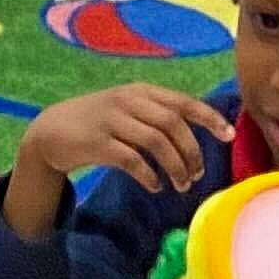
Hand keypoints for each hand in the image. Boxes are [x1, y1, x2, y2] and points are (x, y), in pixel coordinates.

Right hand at [20, 85, 232, 196]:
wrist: (51, 131)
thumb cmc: (97, 123)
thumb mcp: (127, 109)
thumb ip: (156, 116)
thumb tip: (194, 137)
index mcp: (141, 91)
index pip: (183, 101)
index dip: (209, 118)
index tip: (228, 135)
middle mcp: (128, 101)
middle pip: (173, 124)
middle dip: (191, 152)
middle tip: (196, 176)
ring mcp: (112, 121)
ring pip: (156, 142)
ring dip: (175, 167)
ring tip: (180, 186)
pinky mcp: (97, 143)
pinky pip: (132, 160)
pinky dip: (149, 175)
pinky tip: (155, 186)